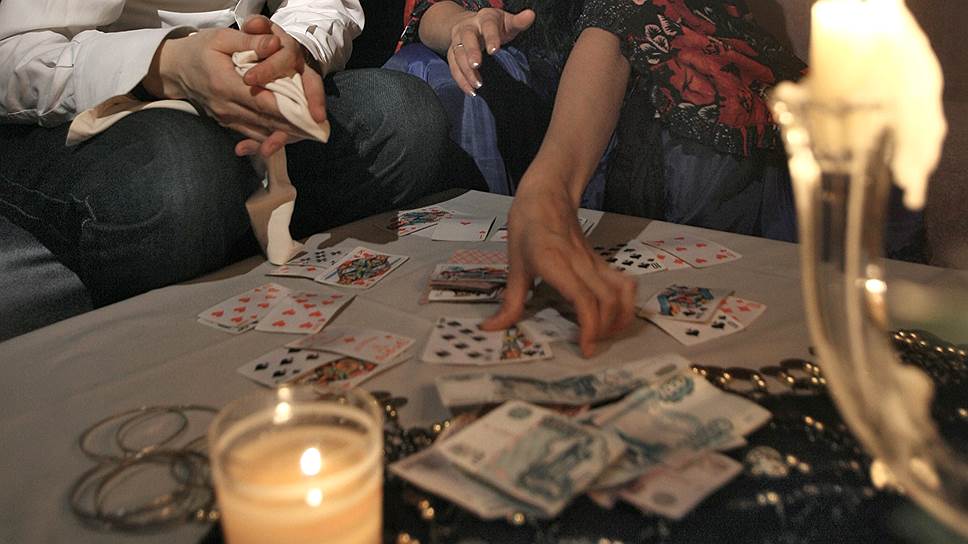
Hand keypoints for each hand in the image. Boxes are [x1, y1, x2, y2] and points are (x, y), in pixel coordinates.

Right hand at [142, 27, 310, 157]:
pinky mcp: (228, 124)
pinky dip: (271, 139)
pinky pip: (252, 136)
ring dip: (285, 135)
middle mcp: (226, 107)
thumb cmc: (199, 49)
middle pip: (266, 122)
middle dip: (294, 126)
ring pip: (261, 133)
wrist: (174, 70)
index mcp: (225, 84)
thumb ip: (249, 43)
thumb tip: (274, 43)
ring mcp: (226, 119)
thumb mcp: (221, 38)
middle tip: (319, 128)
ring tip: (310, 134)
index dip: (288, 110)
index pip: (263, 102)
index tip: (311, 114)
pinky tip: (290, 137)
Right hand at [447, 8, 534, 95]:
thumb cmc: (494, 26)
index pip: (487, 26)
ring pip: (458, 54)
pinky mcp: (452, 54)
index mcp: (484, 18)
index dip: (490, 37)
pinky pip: (453, 67)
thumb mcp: (507, 21)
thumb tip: (530, 15)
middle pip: (467, 38)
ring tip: (477, 84)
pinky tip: (471, 90)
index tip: (494, 50)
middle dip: (471, 52)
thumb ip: (519, 21)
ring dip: (466, 70)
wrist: (470, 24)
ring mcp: (458, 41)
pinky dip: (461, 80)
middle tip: (477, 65)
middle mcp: (468, 28)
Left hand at [481, 183, 636, 356]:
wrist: (547, 195)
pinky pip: (623, 282)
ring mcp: (594, 262)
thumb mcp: (514, 265)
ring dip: (620, 317)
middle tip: (591, 345)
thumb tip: (491, 328)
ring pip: (622, 291)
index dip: (589, 326)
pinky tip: (615, 315)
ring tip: (606, 334)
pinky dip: (626, 302)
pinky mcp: (601, 262)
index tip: (586, 347)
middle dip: (604, 329)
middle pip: (607, 300)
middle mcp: (580, 263)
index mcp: (555, 264)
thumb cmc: (527, 227)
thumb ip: (509, 302)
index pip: (584, 298)